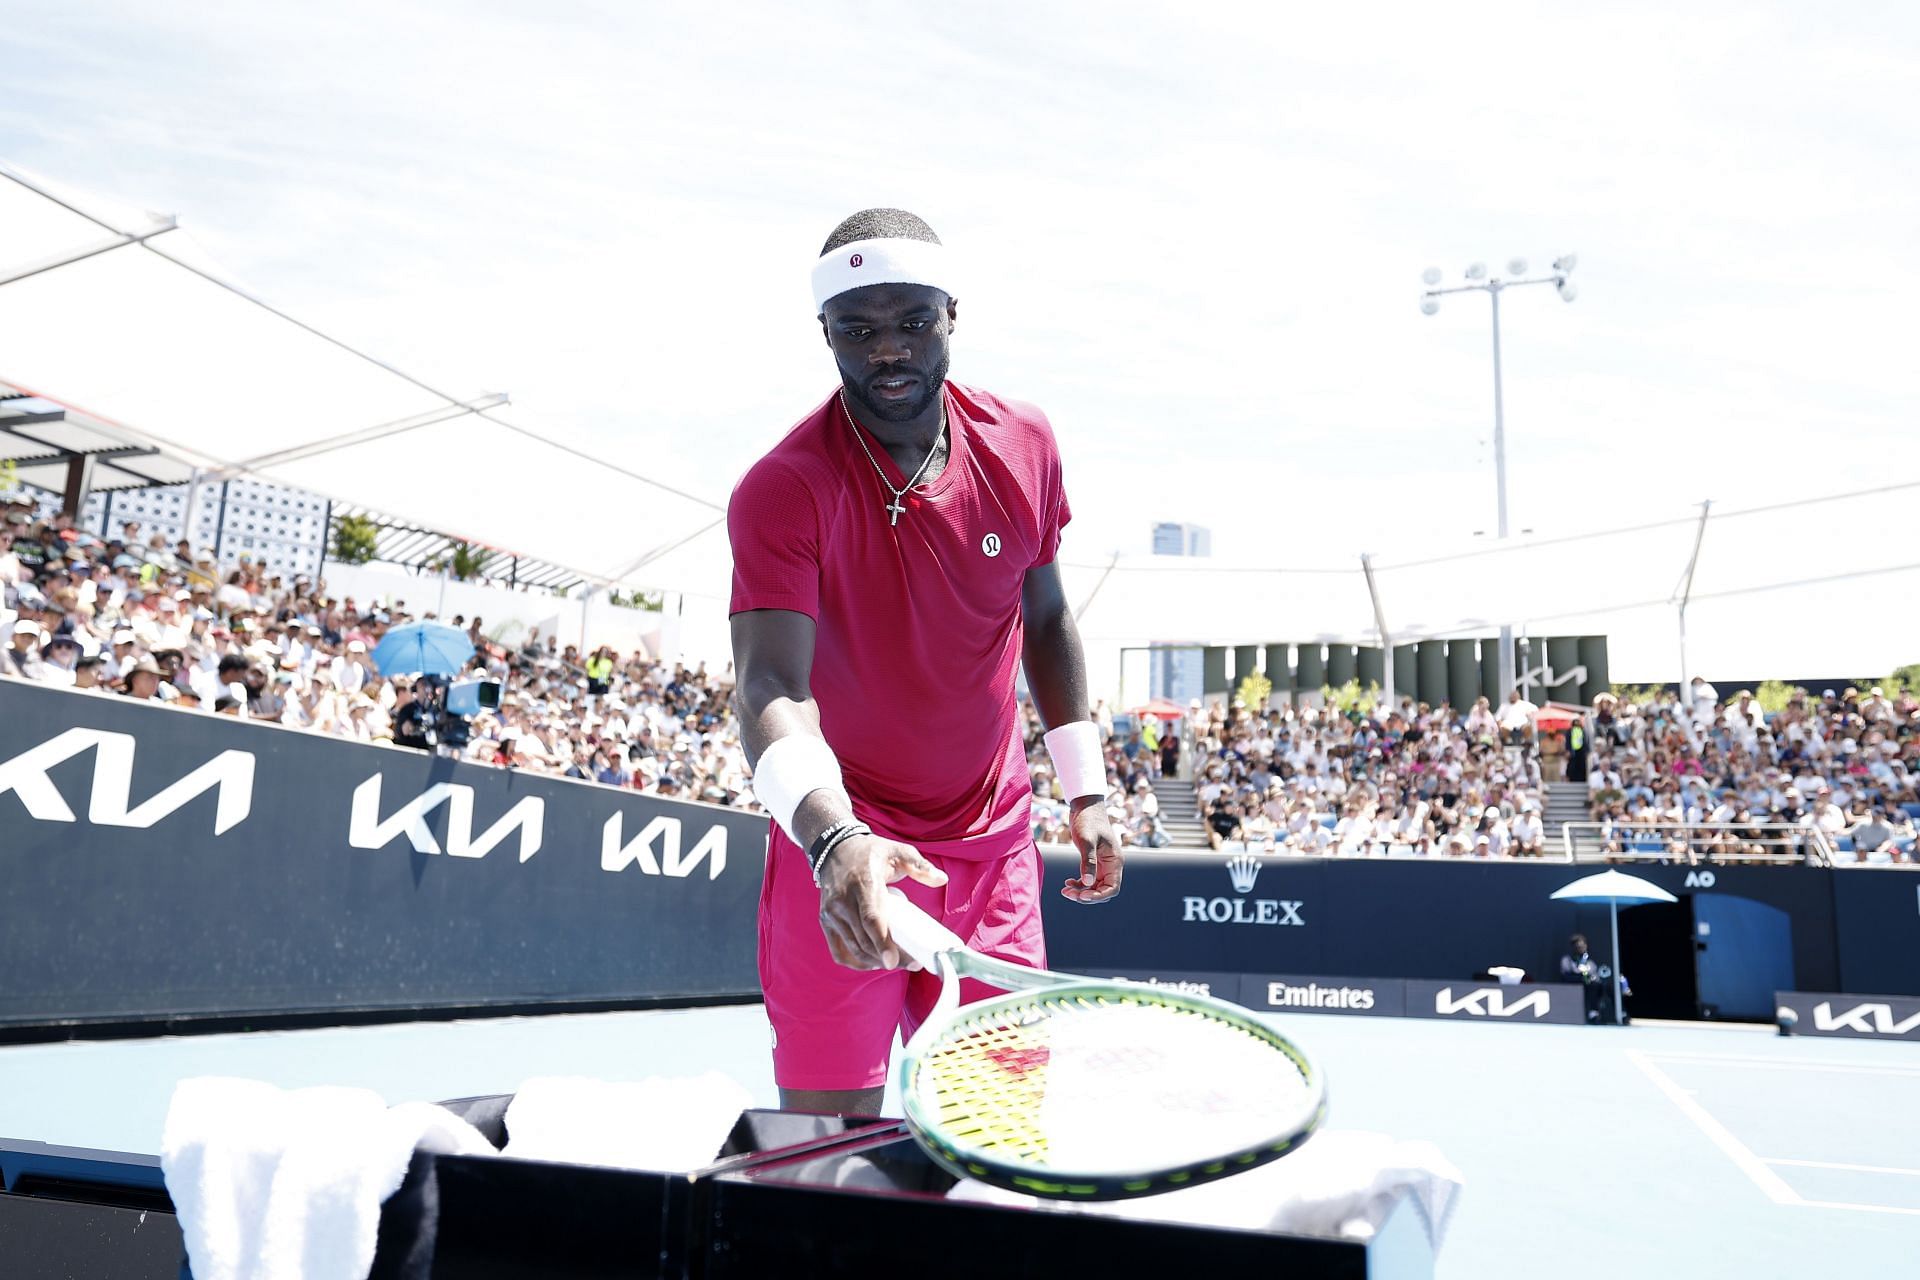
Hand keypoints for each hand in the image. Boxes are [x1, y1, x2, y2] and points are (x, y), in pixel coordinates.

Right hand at [816, 833, 946, 969]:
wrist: (836, 849)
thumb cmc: (871, 852)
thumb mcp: (897, 851)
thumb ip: (920, 865)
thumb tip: (942, 879)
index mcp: (863, 883)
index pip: (871, 918)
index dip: (882, 942)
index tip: (893, 960)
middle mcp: (843, 900)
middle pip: (865, 939)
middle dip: (888, 957)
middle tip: (911, 963)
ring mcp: (831, 913)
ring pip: (853, 948)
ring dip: (875, 961)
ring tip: (897, 963)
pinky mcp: (825, 921)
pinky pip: (839, 951)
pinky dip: (856, 962)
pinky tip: (873, 962)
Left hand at [1061, 796, 1122, 903]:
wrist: (1085, 805)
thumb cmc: (1088, 820)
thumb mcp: (1086, 840)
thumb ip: (1088, 862)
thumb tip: (1087, 884)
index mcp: (1115, 861)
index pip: (1112, 888)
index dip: (1098, 896)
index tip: (1081, 895)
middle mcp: (1111, 865)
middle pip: (1103, 890)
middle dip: (1087, 895)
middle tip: (1068, 893)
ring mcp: (1103, 864)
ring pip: (1094, 886)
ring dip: (1081, 891)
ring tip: (1065, 890)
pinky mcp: (1093, 861)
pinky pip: (1089, 879)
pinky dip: (1079, 884)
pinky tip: (1068, 882)